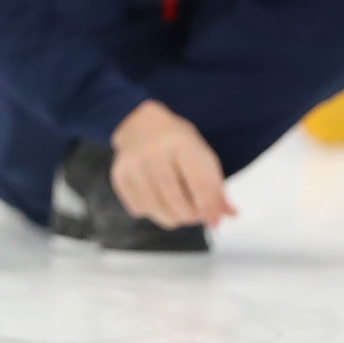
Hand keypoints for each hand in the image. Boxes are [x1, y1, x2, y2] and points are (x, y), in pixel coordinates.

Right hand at [110, 100, 237, 228]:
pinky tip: (157, 203)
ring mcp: (133, 163)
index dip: (209, 207)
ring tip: (179, 215)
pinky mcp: (119, 174)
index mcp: (181, 143)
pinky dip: (151, 212)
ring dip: (172, 219)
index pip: (199, 184)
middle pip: (175, 199)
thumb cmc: (178, 143)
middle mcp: (154, 152)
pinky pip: (137, 207)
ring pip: (155, 207)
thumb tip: (224, 217)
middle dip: (190, 216)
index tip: (214, 220)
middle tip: (196, 218)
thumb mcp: (201, 155)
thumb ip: (215, 187)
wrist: (140, 122)